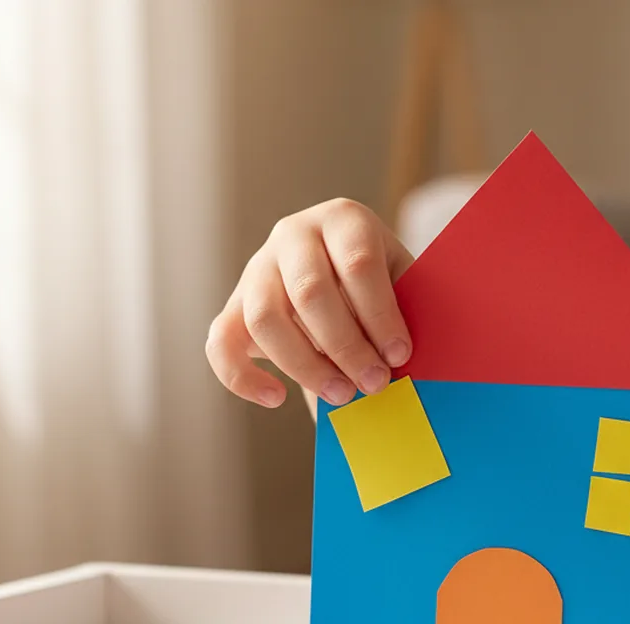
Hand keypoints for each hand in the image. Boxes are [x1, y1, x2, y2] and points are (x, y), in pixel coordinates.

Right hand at [206, 199, 414, 408]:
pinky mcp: (233, 306)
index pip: (357, 262)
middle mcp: (293, 235)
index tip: (400, 355)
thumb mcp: (402, 283)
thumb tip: (409, 362)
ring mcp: (257, 269)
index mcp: (343, 220)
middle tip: (374, 384)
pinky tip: (275, 398)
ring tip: (340, 395)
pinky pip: (220, 343)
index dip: (380, 314)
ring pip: (265, 318)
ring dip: (304, 365)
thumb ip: (406, 310)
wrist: (340, 280)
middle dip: (346, 346)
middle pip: (309, 291)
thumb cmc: (381, 288)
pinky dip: (243, 377)